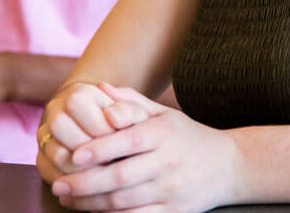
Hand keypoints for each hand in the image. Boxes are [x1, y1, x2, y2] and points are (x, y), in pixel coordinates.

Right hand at [38, 82, 147, 181]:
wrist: (100, 128)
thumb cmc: (121, 120)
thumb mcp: (131, 111)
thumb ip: (128, 111)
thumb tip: (114, 118)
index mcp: (77, 94)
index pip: (80, 109)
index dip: (103, 130)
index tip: (120, 142)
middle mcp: (55, 110)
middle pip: (61, 127)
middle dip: (91, 150)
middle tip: (111, 162)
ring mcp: (44, 135)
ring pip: (57, 155)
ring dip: (83, 169)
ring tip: (105, 174)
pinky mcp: (42, 158)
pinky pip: (51, 173)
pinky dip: (72, 182)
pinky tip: (91, 185)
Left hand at [49, 83, 242, 212]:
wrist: (230, 166)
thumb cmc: (188, 136)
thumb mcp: (164, 114)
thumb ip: (130, 102)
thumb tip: (99, 88)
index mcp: (163, 134)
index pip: (127, 142)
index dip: (99, 149)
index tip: (74, 155)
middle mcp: (168, 162)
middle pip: (121, 176)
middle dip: (86, 183)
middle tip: (60, 185)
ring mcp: (171, 190)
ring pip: (126, 202)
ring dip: (93, 204)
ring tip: (70, 201)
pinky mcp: (175, 212)